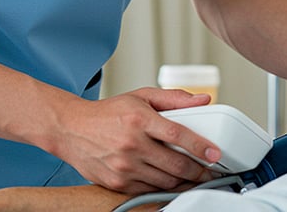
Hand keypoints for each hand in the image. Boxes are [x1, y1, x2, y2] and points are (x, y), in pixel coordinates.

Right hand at [51, 87, 221, 193]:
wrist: (72, 129)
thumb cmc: (110, 112)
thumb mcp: (142, 96)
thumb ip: (174, 98)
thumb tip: (203, 99)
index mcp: (140, 119)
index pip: (178, 135)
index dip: (199, 146)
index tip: (214, 153)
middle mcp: (132, 144)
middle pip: (174, 164)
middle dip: (197, 171)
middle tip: (209, 171)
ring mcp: (123, 166)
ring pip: (164, 181)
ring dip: (183, 182)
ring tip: (194, 177)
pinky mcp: (116, 183)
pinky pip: (147, 189)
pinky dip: (163, 187)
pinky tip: (171, 181)